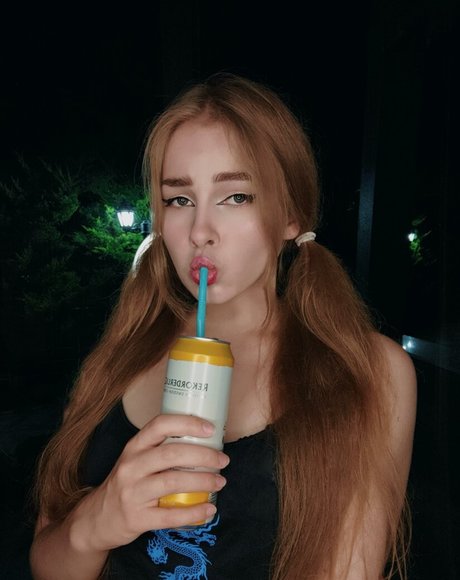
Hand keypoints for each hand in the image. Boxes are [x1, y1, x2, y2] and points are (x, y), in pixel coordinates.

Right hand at [75, 414, 228, 551]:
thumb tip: (203, 441)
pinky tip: (209, 509)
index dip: (187, 423)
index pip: (159, 425)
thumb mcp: (135, 460)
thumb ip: (160, 450)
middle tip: (223, 460)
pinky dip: (193, 513)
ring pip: (172, 482)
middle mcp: (131, 466)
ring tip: (220, 482)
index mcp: (134, 447)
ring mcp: (132, 493)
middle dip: (203, 455)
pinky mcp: (136, 518)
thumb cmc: (126, 483)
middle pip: (171, 454)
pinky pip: (169, 516)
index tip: (210, 428)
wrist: (96, 519)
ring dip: (202, 482)